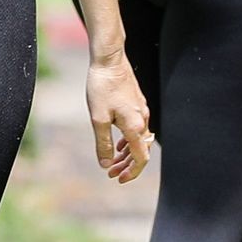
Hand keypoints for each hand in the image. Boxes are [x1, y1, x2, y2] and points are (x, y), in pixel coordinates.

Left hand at [86, 48, 150, 182]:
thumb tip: (105, 164)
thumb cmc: (102, 88)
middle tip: (111, 174)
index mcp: (136, 126)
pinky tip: (117, 144)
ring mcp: (141, 112)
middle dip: (126, 165)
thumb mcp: (97, 118)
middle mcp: (143, 121)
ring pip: (138, 140)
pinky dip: (128, 141)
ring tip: (112, 162)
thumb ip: (102, 143)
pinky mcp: (137, 105)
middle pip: (140, 151)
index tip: (118, 179)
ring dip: (126, 154)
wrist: (109, 61)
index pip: (140, 158)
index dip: (131, 172)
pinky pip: (136, 130)